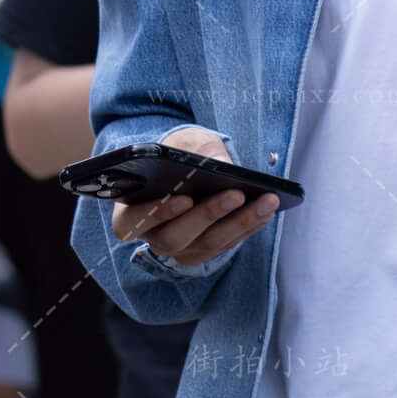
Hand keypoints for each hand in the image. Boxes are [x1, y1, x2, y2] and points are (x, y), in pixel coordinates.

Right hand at [109, 130, 278, 267]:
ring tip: (266, 201)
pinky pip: (226, 245)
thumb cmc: (176, 157)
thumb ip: (198, 149)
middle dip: (209, 214)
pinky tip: (267, 209)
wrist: (184, 171)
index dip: (157, 212)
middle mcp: (151, 236)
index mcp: (129, 212)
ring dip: (239, 222)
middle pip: (176, 237)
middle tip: (236, 194)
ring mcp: (178, 250)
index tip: (184, 198)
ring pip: (207, 244)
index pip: (132, 221)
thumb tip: (222, 163)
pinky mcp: (203, 254)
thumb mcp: (183, 143)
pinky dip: (249, 226)